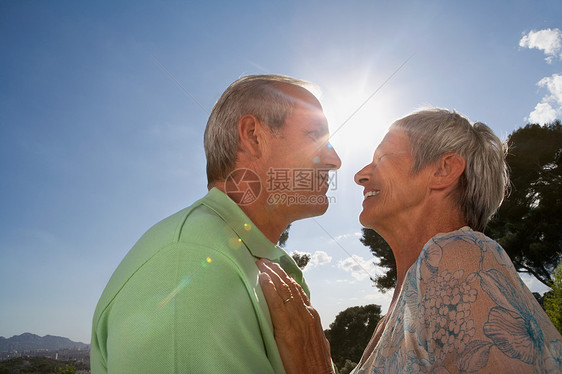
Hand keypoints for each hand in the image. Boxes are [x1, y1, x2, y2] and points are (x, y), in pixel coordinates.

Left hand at [257, 258, 333, 373]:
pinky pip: (277, 305)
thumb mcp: (315, 341)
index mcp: (311, 316)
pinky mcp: (288, 330)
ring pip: (283, 291)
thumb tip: (304, 322)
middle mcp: (306, 314)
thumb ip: (308, 329)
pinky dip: (270, 290)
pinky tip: (262, 279)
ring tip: (260, 264)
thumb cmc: (315, 365)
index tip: (275, 267)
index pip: (297, 291)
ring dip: (271, 275)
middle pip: (289, 286)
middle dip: (276, 271)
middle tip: (263, 260)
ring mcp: (298, 321)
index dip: (285, 278)